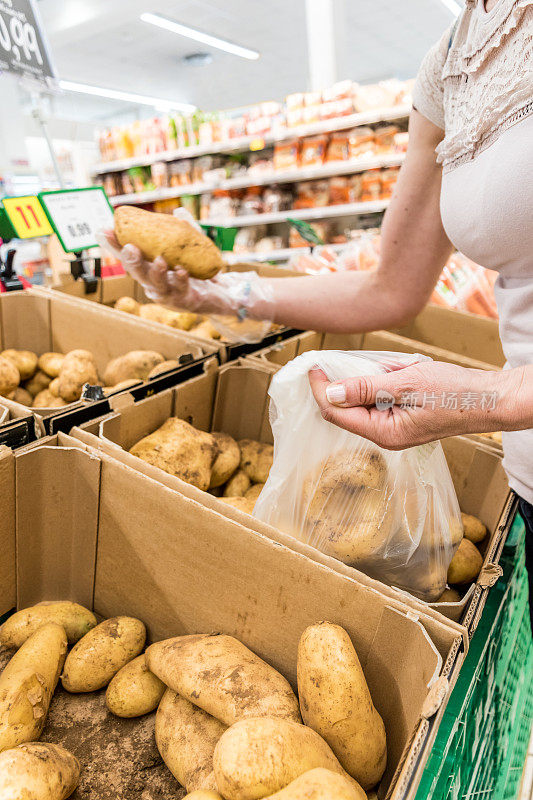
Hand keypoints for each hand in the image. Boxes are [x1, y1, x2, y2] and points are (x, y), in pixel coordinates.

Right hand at [102, 231, 274, 321]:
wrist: (222, 295)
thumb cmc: (200, 273)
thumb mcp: (192, 249)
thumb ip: (186, 232)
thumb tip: (179, 211)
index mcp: (150, 270)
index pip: (130, 257)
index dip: (115, 246)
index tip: (103, 230)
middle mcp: (155, 284)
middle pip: (138, 274)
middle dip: (131, 261)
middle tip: (129, 247)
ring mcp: (169, 295)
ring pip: (156, 286)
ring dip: (156, 273)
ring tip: (160, 260)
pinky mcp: (185, 302)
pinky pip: (181, 291)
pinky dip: (180, 281)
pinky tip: (182, 272)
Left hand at [309, 360, 516, 449]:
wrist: (489, 399)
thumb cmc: (454, 393)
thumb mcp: (407, 384)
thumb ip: (367, 388)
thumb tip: (333, 392)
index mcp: (384, 433)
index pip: (336, 413)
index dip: (320, 389)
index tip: (314, 366)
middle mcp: (385, 436)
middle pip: (345, 410)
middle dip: (340, 384)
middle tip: (338, 360)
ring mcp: (393, 429)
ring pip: (362, 403)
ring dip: (365, 381)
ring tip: (388, 368)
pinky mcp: (402, 419)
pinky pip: (379, 400)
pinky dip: (381, 383)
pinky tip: (398, 372)